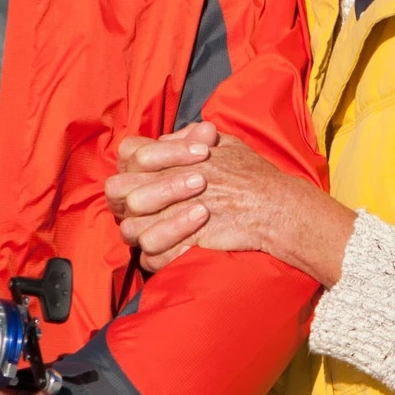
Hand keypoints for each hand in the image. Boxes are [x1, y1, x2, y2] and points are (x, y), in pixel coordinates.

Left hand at [111, 125, 354, 284]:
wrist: (274, 205)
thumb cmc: (251, 173)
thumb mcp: (223, 142)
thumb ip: (191, 137)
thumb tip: (167, 137)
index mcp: (175, 156)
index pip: (131, 153)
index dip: (134, 164)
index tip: (148, 173)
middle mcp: (168, 182)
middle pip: (121, 192)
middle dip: (130, 200)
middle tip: (148, 207)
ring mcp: (174, 214)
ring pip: (131, 229)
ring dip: (143, 231)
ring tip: (160, 230)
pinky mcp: (183, 242)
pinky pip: (152, 257)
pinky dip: (157, 257)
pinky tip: (169, 251)